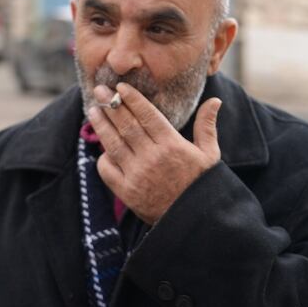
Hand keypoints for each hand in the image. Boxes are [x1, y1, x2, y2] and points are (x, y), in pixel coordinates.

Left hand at [87, 82, 221, 224]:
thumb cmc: (202, 184)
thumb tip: (215, 100)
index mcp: (172, 145)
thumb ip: (207, 125)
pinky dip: (103, 157)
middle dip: (111, 105)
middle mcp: (152, 157)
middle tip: (98, 90)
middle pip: (126, 125)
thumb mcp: (209, 154)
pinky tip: (102, 147)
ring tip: (93, 111)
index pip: (147, 115)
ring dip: (101, 125)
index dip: (132, 99)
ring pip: (113, 144)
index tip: (120, 87)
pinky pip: (108, 169)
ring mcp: (137, 175)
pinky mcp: (127, 192)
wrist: (194, 220)